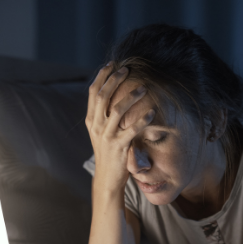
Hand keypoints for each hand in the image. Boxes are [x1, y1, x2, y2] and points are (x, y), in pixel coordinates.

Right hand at [86, 63, 154, 194]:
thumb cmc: (108, 153)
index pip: (93, 92)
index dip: (102, 76)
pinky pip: (132, 130)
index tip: (112, 64)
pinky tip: (152, 112)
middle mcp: (96, 126)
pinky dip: (142, 119)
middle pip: (103, 96)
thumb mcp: (100, 133)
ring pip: (117, 109)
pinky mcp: (118, 147)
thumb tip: (111, 95)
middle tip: (128, 70)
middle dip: (115, 80)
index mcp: (91, 120)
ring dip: (131, 96)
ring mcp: (106, 137)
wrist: (107, 179)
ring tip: (143, 88)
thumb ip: (103, 116)